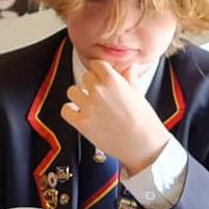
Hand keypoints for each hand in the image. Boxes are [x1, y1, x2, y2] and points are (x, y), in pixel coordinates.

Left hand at [62, 60, 170, 174]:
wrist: (142, 143)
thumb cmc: (143, 120)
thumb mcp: (138, 93)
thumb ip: (129, 77)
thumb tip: (129, 68)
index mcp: (112, 80)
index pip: (97, 64)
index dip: (99, 70)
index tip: (99, 75)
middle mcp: (99, 91)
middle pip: (85, 77)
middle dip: (91, 84)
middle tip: (98, 93)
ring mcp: (89, 107)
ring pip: (72, 91)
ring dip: (78, 95)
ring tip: (87, 103)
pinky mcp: (82, 123)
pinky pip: (66, 110)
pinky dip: (70, 111)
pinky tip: (77, 113)